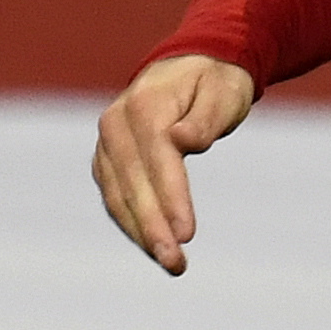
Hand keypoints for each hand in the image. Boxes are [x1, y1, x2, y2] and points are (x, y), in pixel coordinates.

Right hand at [92, 53, 256, 273]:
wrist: (190, 65)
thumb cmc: (215, 82)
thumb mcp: (222, 92)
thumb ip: (204, 118)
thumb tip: (182, 140)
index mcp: (144, 105)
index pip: (158, 160)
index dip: (171, 198)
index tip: (187, 234)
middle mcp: (116, 125)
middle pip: (133, 184)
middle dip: (154, 228)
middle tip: (177, 265)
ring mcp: (107, 143)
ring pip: (118, 196)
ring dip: (141, 234)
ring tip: (172, 264)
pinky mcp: (107, 160)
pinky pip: (116, 197)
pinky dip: (132, 224)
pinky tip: (153, 247)